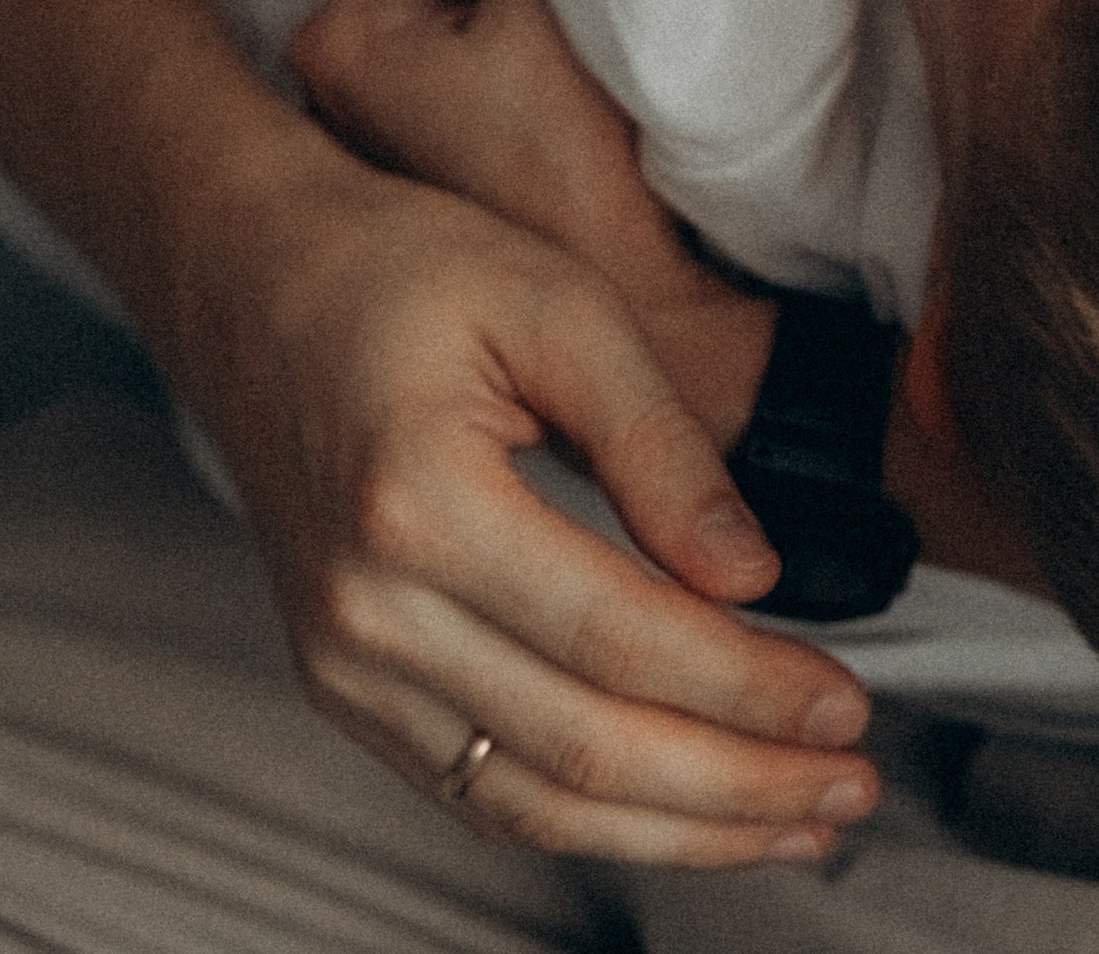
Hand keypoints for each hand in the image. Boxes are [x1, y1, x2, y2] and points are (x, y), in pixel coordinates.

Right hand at [166, 74, 873, 866]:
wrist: (249, 274)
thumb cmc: (398, 266)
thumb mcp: (555, 300)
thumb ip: (659, 440)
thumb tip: (751, 574)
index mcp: (416, 503)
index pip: (620, 639)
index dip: (748, 687)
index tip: (844, 702)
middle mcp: (365, 611)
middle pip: (583, 750)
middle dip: (737, 787)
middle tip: (849, 787)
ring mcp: (342, 665)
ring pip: (534, 804)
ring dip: (680, 832)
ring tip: (795, 824)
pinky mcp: (345, 687)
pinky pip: (481, 789)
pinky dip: (595, 820)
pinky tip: (684, 811)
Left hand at [290, 0, 772, 441]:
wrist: (674, 350)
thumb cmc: (594, 179)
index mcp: (339, 40)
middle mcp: (343, 93)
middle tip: (632, 10)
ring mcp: (403, 147)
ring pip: (514, 15)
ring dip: (577, 19)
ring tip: (634, 69)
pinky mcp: (464, 187)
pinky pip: (527, 78)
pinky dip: (576, 77)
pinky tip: (622, 120)